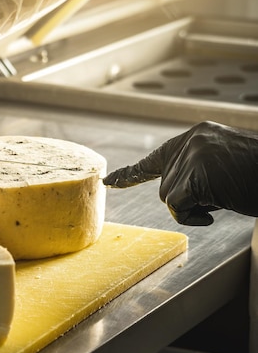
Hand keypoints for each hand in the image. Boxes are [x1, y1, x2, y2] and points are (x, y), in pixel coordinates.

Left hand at [103, 121, 257, 225]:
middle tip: (224, 192)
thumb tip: (172, 194)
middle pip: (164, 186)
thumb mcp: (224, 166)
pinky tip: (219, 210)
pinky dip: (194, 216)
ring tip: (227, 194)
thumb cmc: (257, 177)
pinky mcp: (196, 174)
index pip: (156, 158)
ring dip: (195, 207)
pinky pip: (176, 207)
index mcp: (197, 136)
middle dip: (189, 199)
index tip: (109, 181)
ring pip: (169, 198)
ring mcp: (193, 155)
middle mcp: (192, 140)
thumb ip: (195, 171)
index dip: (131, 173)